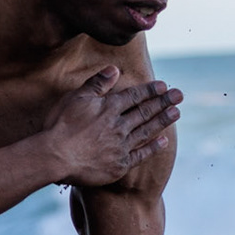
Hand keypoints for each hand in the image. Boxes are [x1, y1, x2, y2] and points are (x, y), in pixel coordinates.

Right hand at [47, 68, 180, 186]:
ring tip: (177, 113)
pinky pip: (141, 155)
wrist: (55, 157)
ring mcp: (121, 146)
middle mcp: (119, 126)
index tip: (164, 86)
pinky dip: (153, 148)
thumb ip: (97, 84)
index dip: (150, 90)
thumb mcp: (76, 98)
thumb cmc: (61, 125)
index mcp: (109, 108)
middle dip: (164, 102)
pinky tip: (164, 141)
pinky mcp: (119, 165)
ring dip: (163, 121)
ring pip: (146, 131)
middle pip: (145, 111)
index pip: (134, 96)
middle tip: (180, 95)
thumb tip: (115, 69)